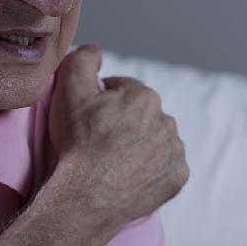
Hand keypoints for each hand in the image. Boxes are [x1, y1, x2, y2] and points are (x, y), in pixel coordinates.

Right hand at [48, 44, 188, 226]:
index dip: (104, 100)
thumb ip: (83, 59)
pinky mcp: (176, 178)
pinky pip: (166, 167)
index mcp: (144, 96)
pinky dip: (152, 169)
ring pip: (156, 140)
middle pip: (142, 115)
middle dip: (125, 122)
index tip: (90, 115)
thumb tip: (95, 50)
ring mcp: (174, 151)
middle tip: (100, 139)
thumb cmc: (78, 142)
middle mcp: (166, 120)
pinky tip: (131, 175)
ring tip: (115, 159)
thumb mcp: (69, 89)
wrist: (86, 194)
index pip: (124, 89)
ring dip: (141, 144)